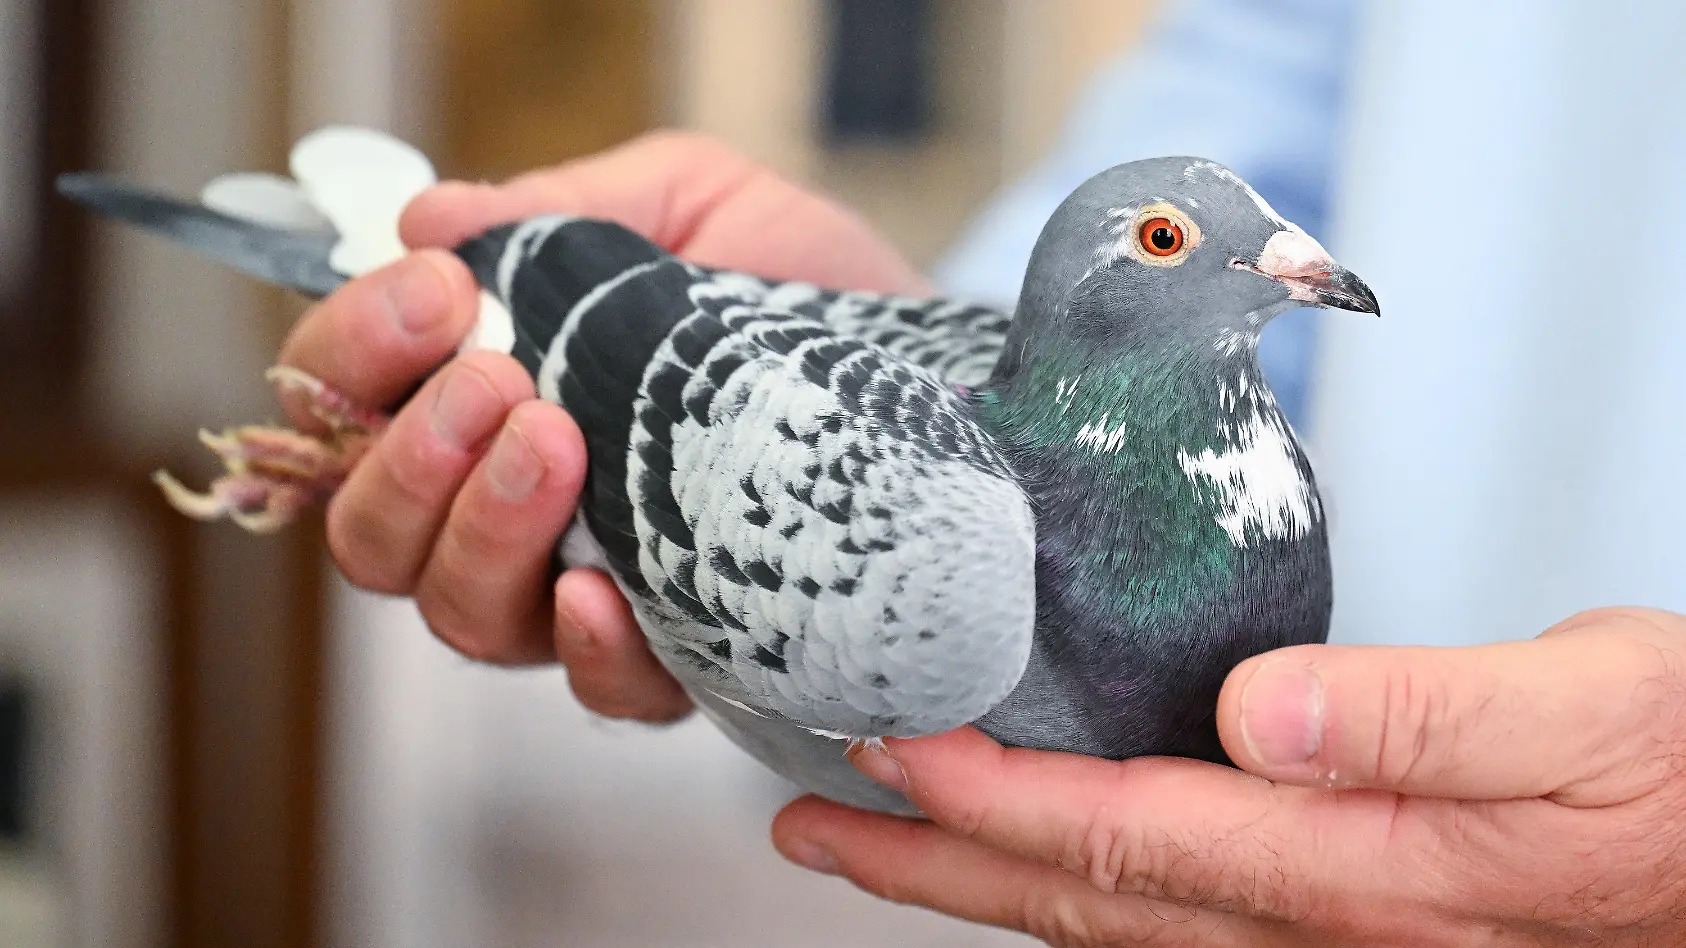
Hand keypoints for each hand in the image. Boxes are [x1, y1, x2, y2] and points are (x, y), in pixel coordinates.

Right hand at [276, 131, 925, 719]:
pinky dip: (584, 647)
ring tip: (552, 438)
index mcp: (490, 395)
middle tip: (496, 376)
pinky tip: (602, 591)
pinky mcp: (682, 655)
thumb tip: (430, 214)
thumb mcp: (696, 207)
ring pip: (459, 612)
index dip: (353, 350)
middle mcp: (514, 508)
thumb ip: (566, 214)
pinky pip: (597, 688)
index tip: (436, 289)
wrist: (941, 378)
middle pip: (374, 530)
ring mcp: (586, 591)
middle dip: (411, 451)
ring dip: (480, 529)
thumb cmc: (807, 290)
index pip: (352, 399)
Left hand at [773, 607, 1685, 946]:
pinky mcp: (1343, 917)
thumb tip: (1260, 711)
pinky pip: (1170, 915)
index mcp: (1357, 869)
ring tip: (884, 843)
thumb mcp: (1591, 713)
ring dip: (984, 879)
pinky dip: (1075, 885)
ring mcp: (1325, 938)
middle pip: (1080, 901)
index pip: (1122, 835)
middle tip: (816, 828)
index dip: (990, 795)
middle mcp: (1319, 925)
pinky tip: (1043, 860)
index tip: (888, 745)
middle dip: (935, 862)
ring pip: (1109, 922)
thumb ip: (1422, 714)